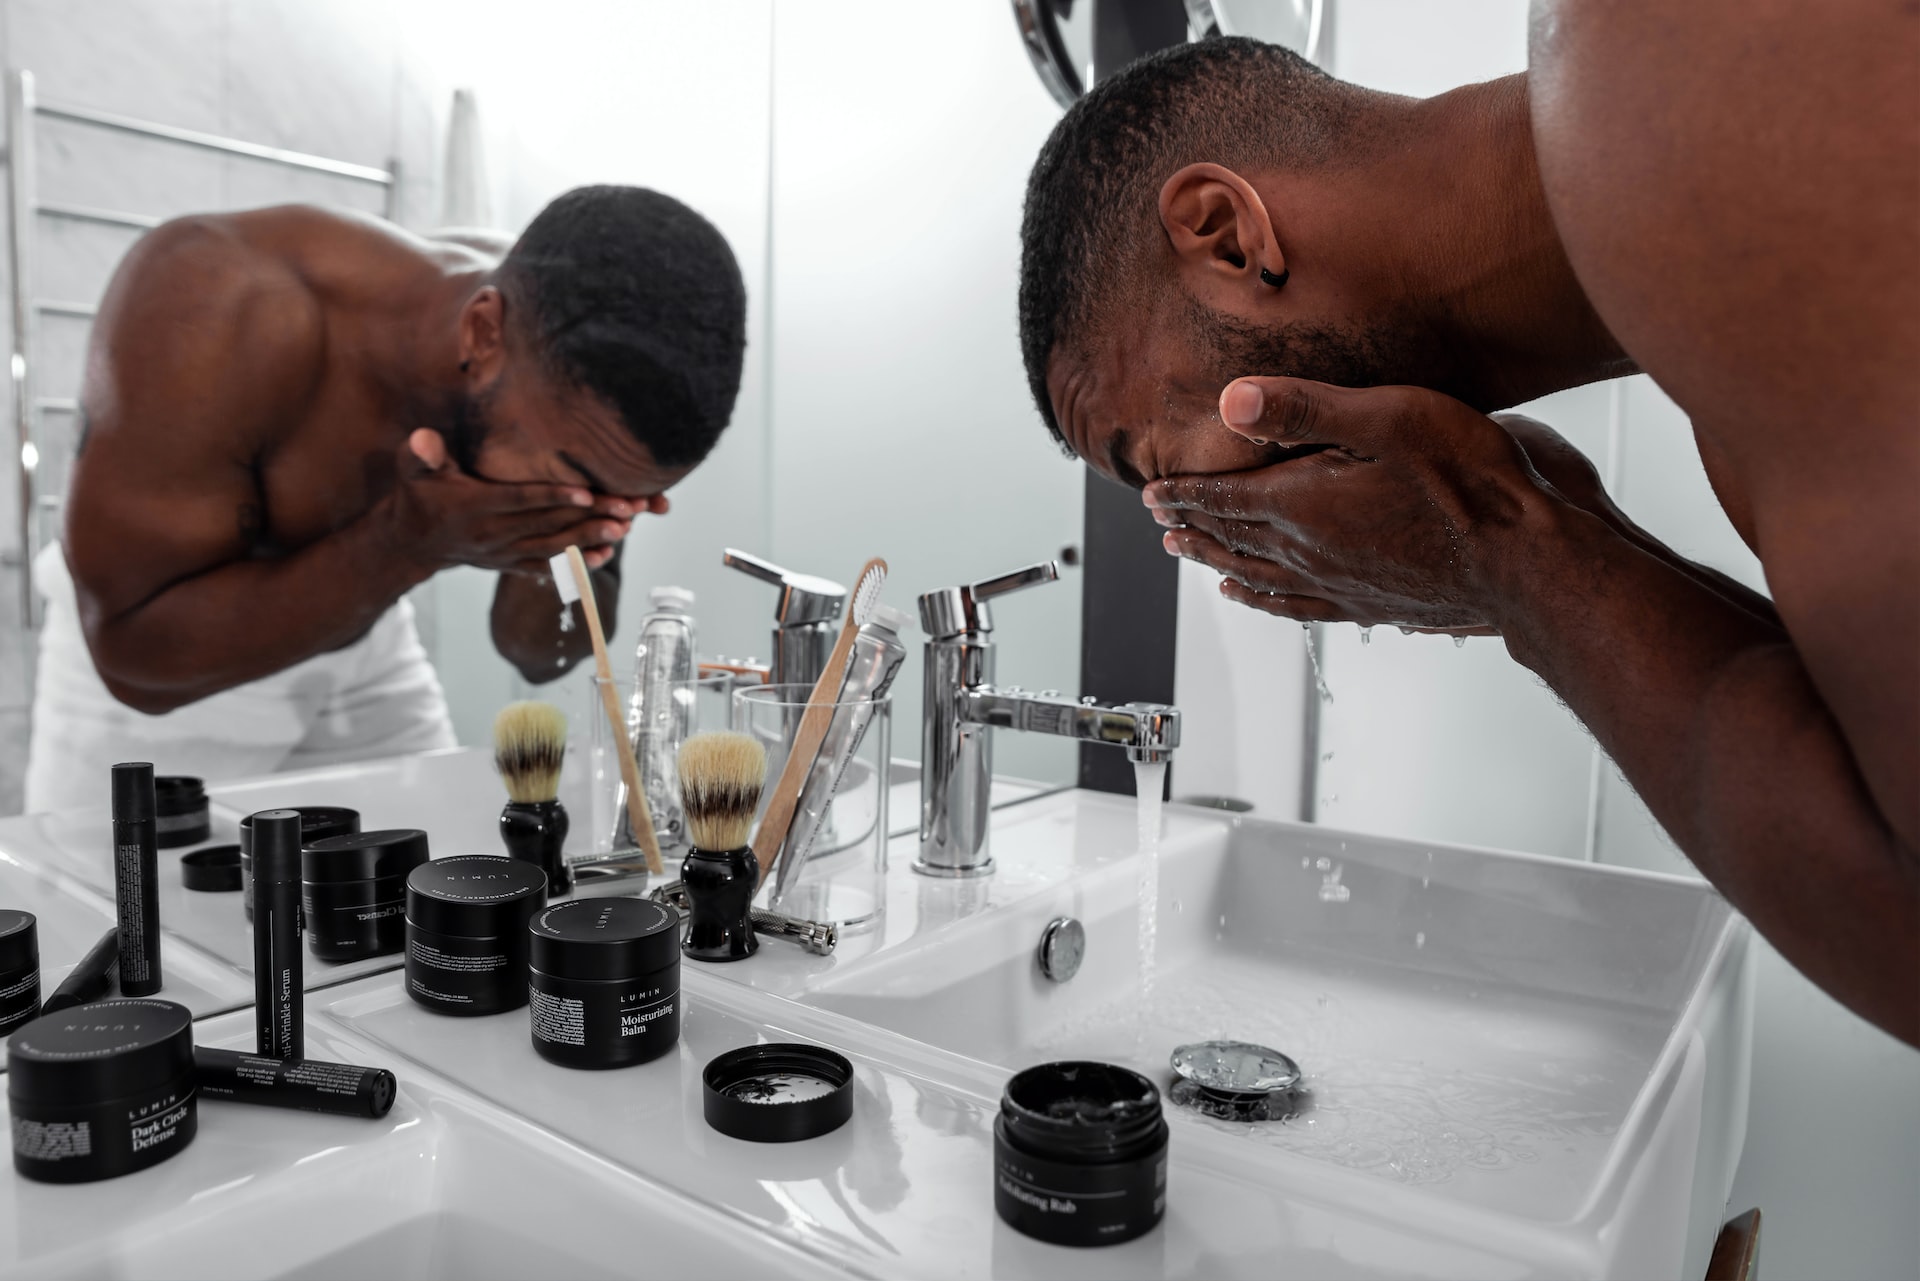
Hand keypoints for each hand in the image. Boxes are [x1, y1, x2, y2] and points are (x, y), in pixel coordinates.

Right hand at [383, 430, 637, 573]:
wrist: (413, 543)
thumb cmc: (420, 496)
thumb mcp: (412, 472)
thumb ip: (422, 455)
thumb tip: (423, 438)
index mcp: (472, 507)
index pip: (517, 501)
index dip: (551, 496)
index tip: (586, 492)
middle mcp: (491, 535)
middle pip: (546, 524)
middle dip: (587, 516)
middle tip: (626, 507)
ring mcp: (503, 554)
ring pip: (552, 548)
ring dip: (589, 539)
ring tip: (624, 529)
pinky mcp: (510, 565)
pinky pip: (547, 567)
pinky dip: (576, 563)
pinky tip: (606, 555)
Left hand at [1143, 378, 1568, 632]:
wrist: (1528, 563)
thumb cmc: (1472, 484)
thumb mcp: (1387, 419)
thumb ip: (1305, 409)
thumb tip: (1231, 401)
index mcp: (1304, 507)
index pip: (1224, 499)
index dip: (1184, 493)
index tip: (1152, 493)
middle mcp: (1311, 553)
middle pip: (1231, 539)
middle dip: (1190, 525)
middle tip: (1158, 520)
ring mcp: (1339, 584)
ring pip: (1255, 576)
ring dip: (1214, 561)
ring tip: (1187, 556)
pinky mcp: (1369, 604)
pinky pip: (1295, 606)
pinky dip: (1261, 601)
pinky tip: (1254, 599)